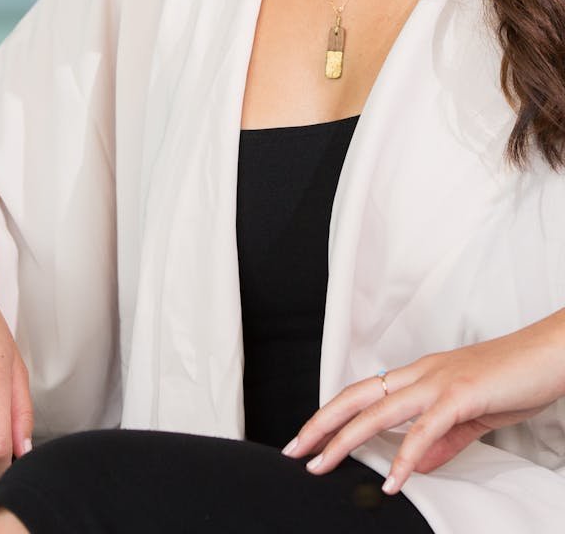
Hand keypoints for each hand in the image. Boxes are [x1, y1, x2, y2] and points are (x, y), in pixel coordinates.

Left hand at [282, 310, 564, 494]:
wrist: (551, 353)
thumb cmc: (516, 377)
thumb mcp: (473, 415)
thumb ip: (444, 439)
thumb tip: (418, 464)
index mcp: (422, 375)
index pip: (365, 393)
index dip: (333, 413)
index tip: (310, 437)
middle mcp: (422, 373)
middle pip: (357, 396)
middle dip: (321, 423)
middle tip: (295, 449)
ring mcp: (438, 382)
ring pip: (378, 411)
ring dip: (345, 439)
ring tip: (323, 464)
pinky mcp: (460, 396)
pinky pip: (424, 429)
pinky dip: (405, 457)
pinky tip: (392, 480)